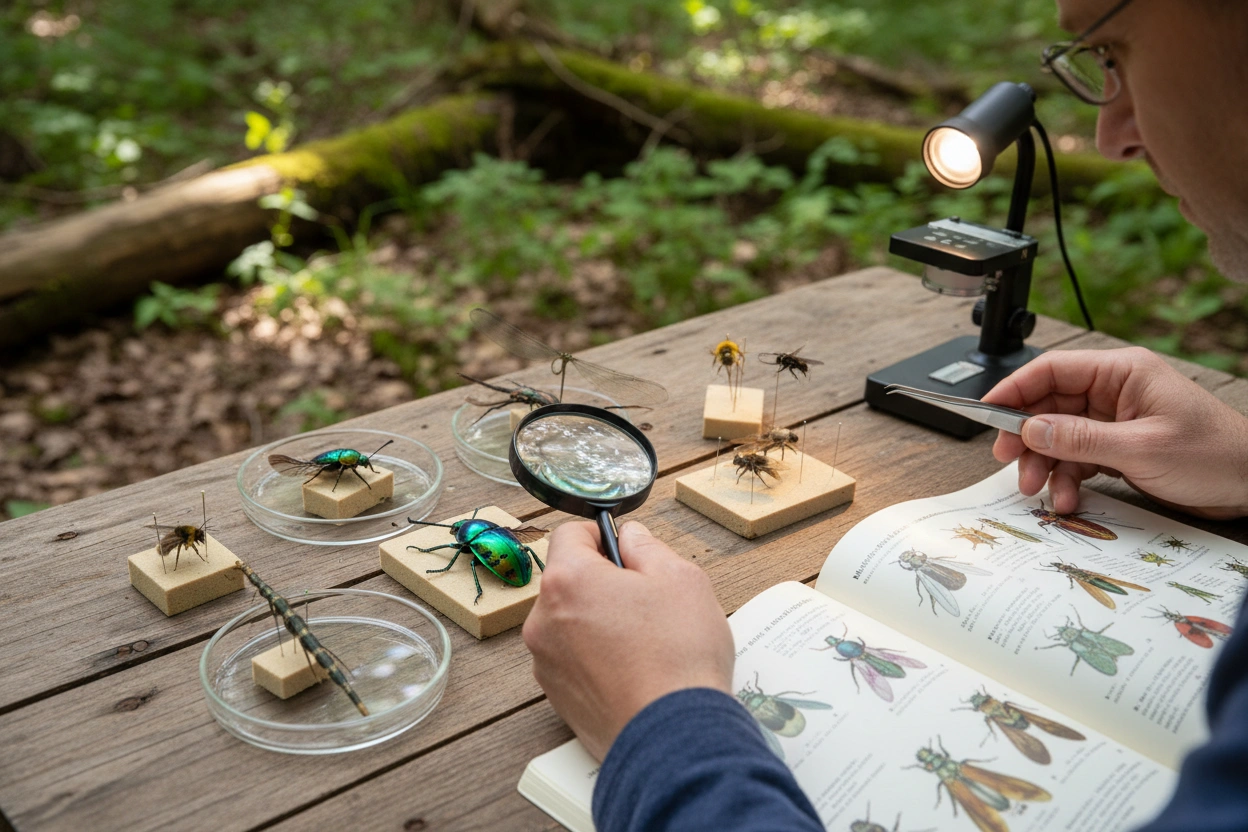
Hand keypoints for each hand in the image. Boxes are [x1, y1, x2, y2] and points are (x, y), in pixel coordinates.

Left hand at [522, 520, 733, 760]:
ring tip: (644, 641)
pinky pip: (573, 659)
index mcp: (567, 581)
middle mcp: (543, 620)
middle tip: (646, 600)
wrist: (673, 737)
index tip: (625, 548)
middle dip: (602, 582)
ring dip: (598, 621)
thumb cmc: (678, 656)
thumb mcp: (680, 578)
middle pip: (568, 581)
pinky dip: (597, 657)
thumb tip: (630, 538)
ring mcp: (546, 662)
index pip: (569, 534)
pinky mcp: (556, 697)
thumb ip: (648, 547)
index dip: (601, 534)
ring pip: (570, 622)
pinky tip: (633, 669)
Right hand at [982, 347, 1247, 519]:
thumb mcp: (1141, 448)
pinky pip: (1077, 458)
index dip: (1015, 389)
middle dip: (1027, 436)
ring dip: (1044, 464)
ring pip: (1058, 435)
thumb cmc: (1214, 455)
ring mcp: (1115, 420)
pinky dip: (1066, 478)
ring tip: (1038, 489)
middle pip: (1049, 405)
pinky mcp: (1118, 446)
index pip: (1053, 369)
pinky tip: (1067, 498)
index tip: (987, 412)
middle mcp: (1115, 391)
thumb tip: (1031, 430)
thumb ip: (1080, 439)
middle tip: (1009, 460)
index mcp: (1122, 372)